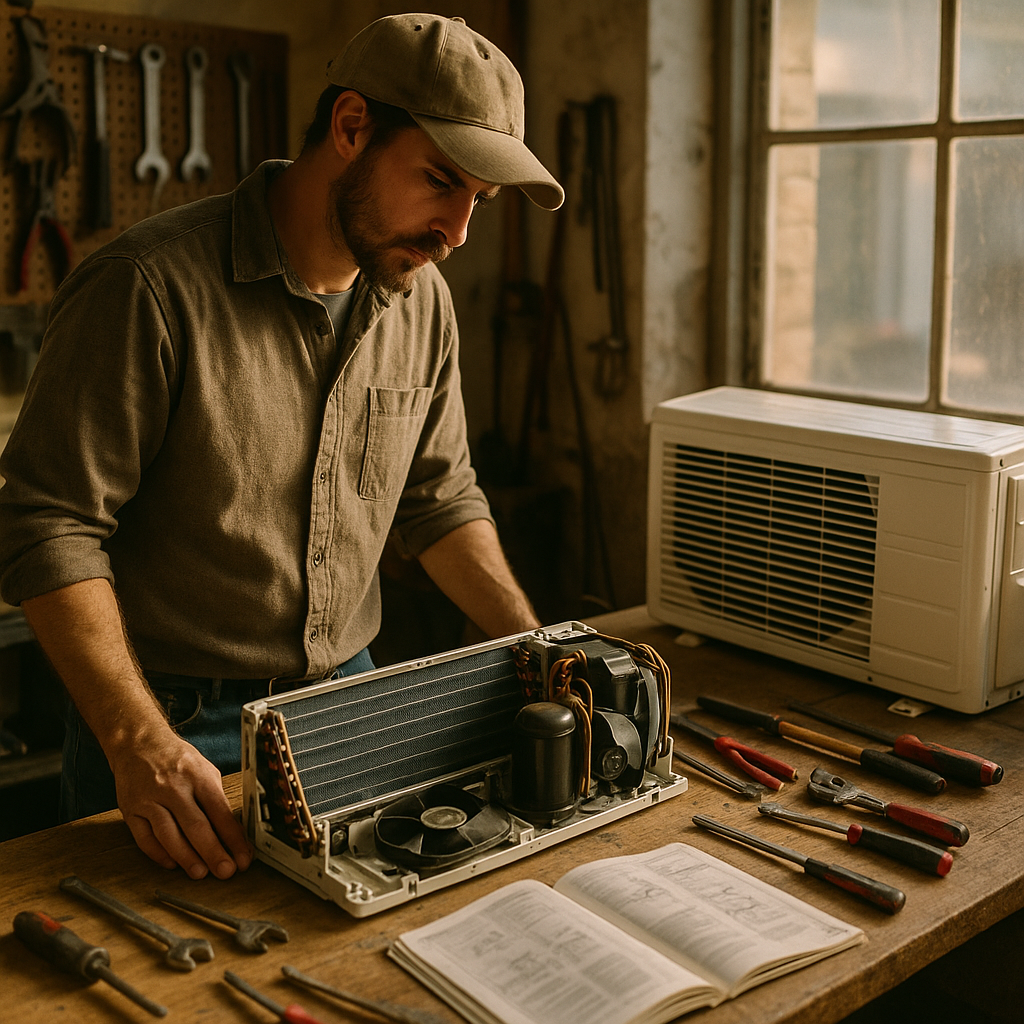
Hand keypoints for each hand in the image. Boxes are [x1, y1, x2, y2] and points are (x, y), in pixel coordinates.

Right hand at [109, 725, 251, 879]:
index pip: (220, 811)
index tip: (243, 857)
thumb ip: (215, 798)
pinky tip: (173, 864)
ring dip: (186, 858)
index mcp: (198, 776)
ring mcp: (150, 799)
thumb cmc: (177, 760)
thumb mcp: (204, 769)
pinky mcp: (131, 810)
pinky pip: (145, 838)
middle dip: (213, 852)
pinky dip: (159, 854)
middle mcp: (173, 787)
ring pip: (169, 835)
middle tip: (226, 872)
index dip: (233, 837)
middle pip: (196, 825)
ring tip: (201, 873)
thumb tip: (232, 832)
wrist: (139, 743)